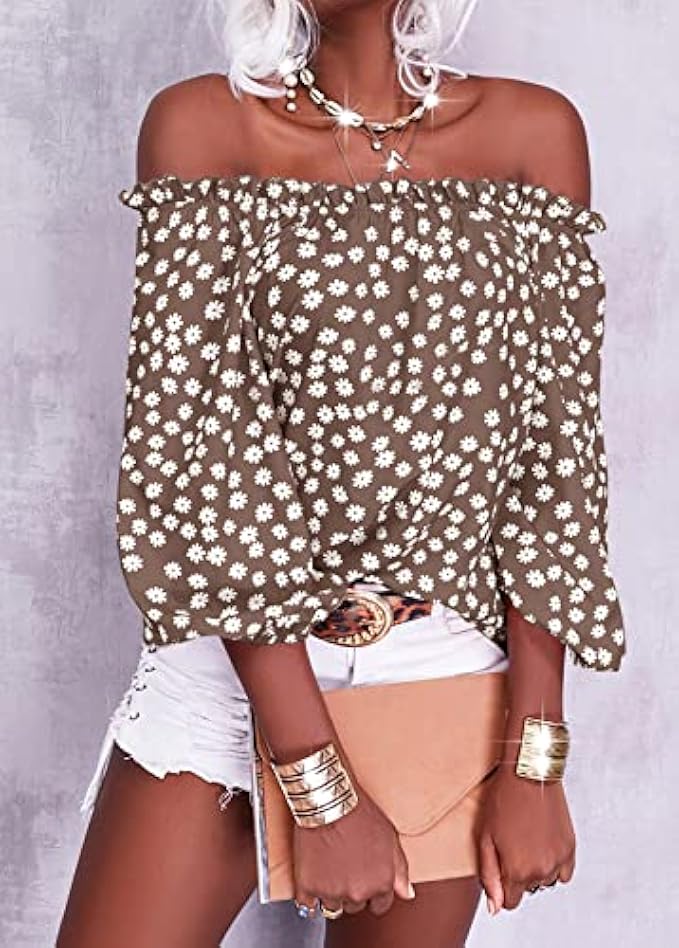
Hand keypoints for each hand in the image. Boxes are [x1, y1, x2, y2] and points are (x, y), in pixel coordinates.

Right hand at [292, 783, 415, 916]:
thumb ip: (400, 869)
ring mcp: (332, 892)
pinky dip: (309, 895)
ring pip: (332, 907)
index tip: (364, 879)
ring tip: (328, 868)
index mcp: (381, 883)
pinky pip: (307, 905)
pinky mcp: (307, 887)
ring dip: (331, 893)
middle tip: (345, 866)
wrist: (329, 799)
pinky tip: (313, 878)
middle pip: (356, 906)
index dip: (372, 891)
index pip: (380, 905)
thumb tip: (407, 893)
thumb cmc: (360, 813)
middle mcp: (358, 893)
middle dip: (352, 889)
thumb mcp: (390, 836)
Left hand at [478, 766, 575, 913]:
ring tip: (526, 841)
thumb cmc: (503, 799)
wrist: (529, 771)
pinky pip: (564, 873)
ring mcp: (559, 860)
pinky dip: (554, 865)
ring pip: (546, 881)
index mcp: (518, 871)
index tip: (500, 867)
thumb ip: (489, 876)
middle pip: (527, 890)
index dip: (501, 887)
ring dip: (536, 870)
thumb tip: (495, 907)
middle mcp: (542, 870)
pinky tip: (542, 845)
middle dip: (518, 875)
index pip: (510, 902)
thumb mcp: (485, 837)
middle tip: (511, 845)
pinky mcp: (571, 847)